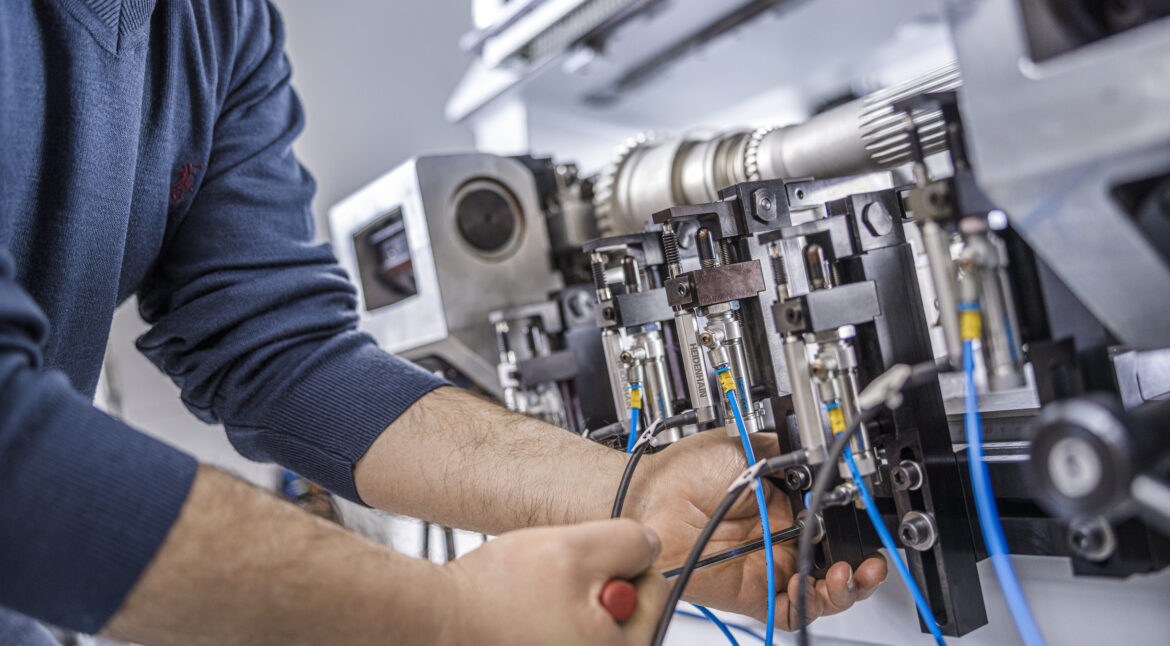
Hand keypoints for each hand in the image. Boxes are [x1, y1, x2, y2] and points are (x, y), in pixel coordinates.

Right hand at [441, 519, 668, 644]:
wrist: (437, 619)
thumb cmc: (496, 596)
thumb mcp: (576, 548)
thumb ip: (630, 542)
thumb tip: (650, 546)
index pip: (655, 591)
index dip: (620, 563)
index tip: (583, 568)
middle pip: (626, 610)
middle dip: (596, 586)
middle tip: (556, 585)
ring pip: (595, 619)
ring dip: (573, 601)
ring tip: (536, 601)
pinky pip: (569, 634)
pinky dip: (553, 620)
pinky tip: (526, 617)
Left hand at [630, 430, 888, 627]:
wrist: (648, 496)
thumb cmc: (682, 470)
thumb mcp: (746, 447)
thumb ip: (783, 452)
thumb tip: (813, 448)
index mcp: (781, 506)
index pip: (830, 526)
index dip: (852, 530)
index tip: (866, 524)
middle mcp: (777, 540)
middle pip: (831, 564)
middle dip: (861, 566)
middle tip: (869, 560)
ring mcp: (765, 568)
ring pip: (819, 592)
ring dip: (845, 589)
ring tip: (850, 574)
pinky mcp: (751, 593)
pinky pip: (791, 609)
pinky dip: (811, 603)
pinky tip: (814, 584)